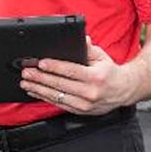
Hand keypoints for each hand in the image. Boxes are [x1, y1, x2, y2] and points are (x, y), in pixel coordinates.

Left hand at [20, 36, 136, 115]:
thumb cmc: (111, 72)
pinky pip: (59, 104)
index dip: (54, 67)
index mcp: (96, 77)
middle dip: (40, 78)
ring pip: (57, 97)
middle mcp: (90, 92)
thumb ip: (88, 49)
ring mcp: (85, 105)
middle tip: (27, 73)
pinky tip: (36, 92)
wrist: (124, 91)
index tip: (40, 63)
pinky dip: (45, 98)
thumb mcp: (102, 57)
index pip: (71, 71)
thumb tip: (80, 39)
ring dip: (39, 90)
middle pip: (60, 85)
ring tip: (26, 83)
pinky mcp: (80, 111)